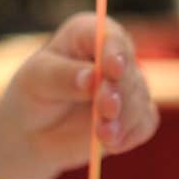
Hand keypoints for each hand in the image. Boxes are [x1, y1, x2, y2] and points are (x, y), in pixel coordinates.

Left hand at [0, 13, 158, 178]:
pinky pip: (145, 124)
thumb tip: (91, 77)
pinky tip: (112, 143)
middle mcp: (113, 55)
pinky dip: (131, 135)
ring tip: (102, 136)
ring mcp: (128, 86)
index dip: (114, 51)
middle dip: (119, 91)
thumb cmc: (33, 95)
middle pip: (130, 70)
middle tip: (105, 109)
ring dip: (124, 119)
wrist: (35, 132)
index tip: (111, 69)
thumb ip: (61, 76)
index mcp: (88, 34)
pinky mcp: (135, 116)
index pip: (109, 36)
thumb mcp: (36, 80)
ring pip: (140, 99)